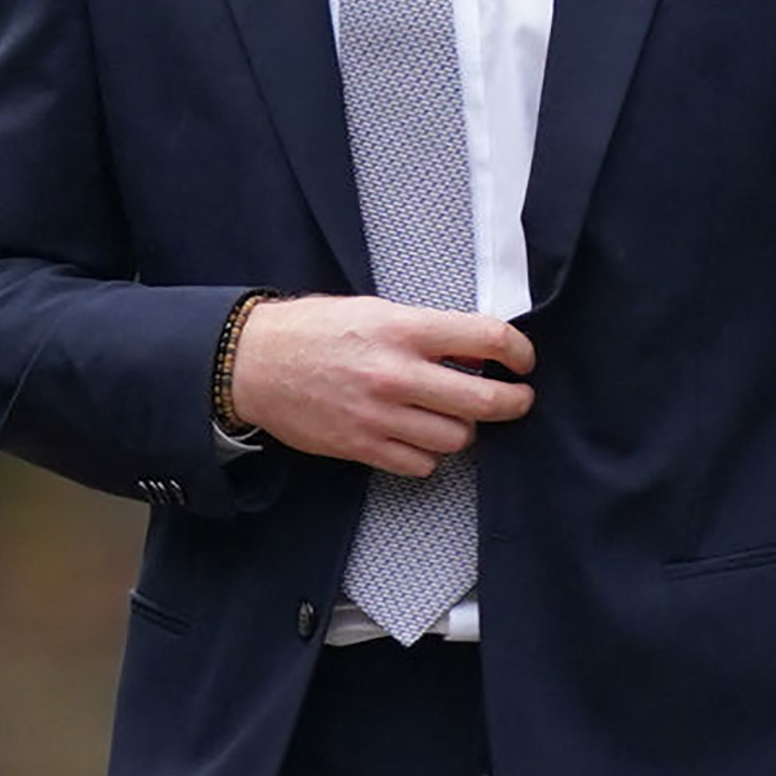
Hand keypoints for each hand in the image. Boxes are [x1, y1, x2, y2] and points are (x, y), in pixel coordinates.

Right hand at [229, 295, 534, 475]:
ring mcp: (380, 416)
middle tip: (516, 400)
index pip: (487, 339)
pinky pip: (421, 464)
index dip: (518, 352)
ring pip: (457, 439)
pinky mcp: (361, 447)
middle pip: (484, 402)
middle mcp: (396, 374)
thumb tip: (477, 348)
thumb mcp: (373, 310)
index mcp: (402, 329)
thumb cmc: (313, 330)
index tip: (522, 361)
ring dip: (463, 429)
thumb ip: (425, 330)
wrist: (252, 363)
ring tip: (452, 416)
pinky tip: (418, 436)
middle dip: (513, 403)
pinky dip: (428, 454)